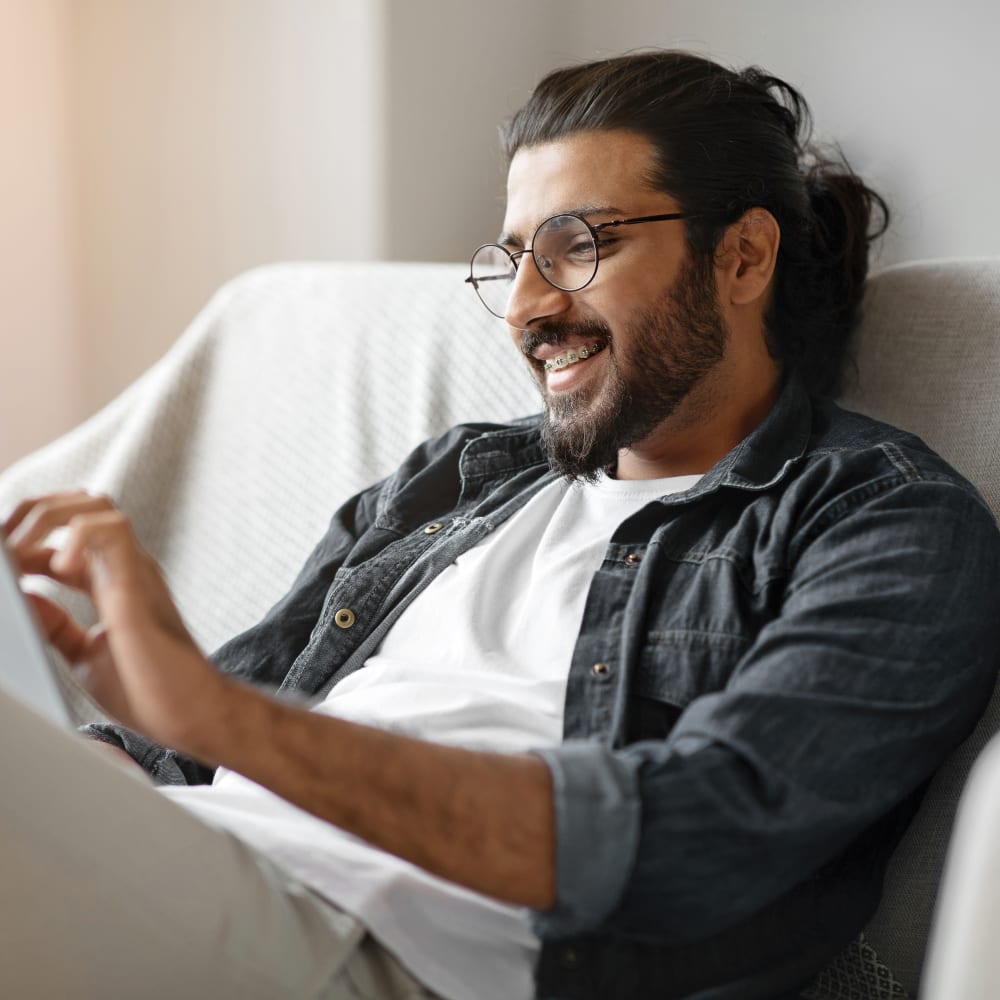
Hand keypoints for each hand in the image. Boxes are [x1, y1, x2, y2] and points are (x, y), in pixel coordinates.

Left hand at [4, 491, 229, 754]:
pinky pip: (111, 529)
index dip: (23, 544)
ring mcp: (134, 570)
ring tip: (21, 554)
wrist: (189, 712)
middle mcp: (124, 567)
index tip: (2, 571)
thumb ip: (56, 624)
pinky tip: (58, 569)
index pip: (64, 535)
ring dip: (47, 519)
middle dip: (30, 518)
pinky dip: (74, 537)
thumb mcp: (83, 653)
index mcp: (111, 581)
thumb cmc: (149, 690)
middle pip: (77, 505)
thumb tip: (24, 598)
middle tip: (5, 552)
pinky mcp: (138, 581)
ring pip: (94, 506)